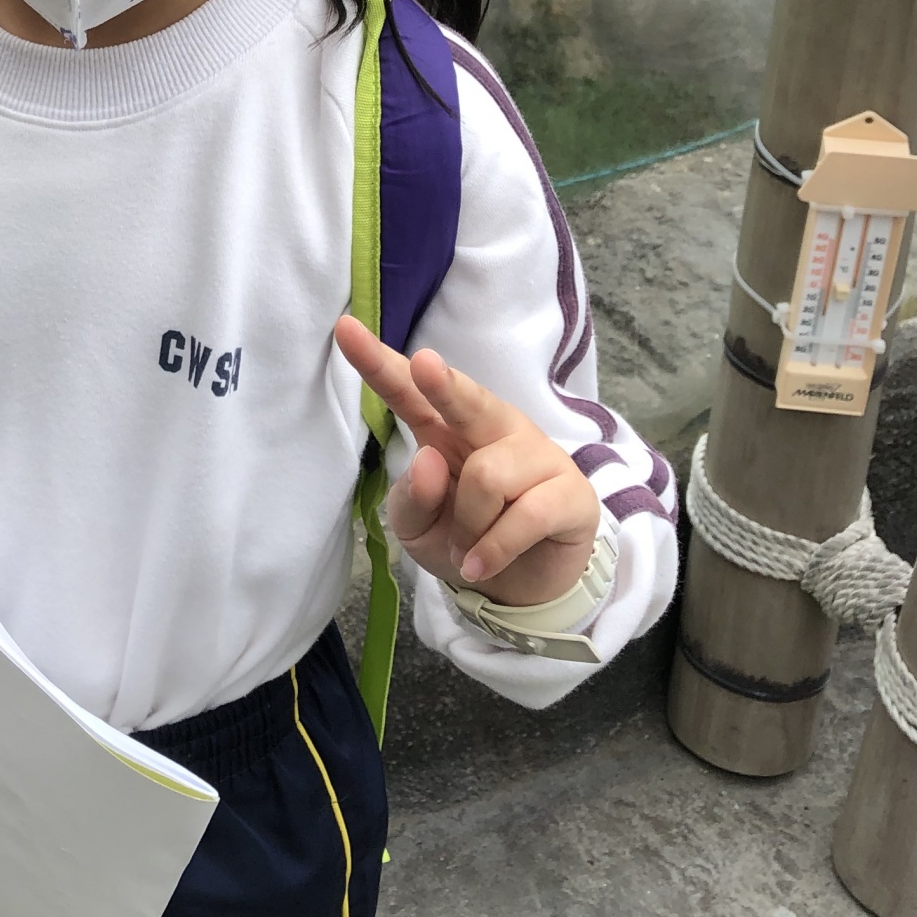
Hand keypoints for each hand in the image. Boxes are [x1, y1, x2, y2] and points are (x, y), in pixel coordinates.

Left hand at [335, 318, 600, 609]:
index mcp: (444, 428)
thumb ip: (412, 498)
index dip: (378, 362)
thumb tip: (429, 460)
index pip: (407, 391)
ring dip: (468, 527)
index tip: (345, 328)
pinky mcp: (571, 491)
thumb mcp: (417, 527)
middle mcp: (491, 428)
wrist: (520, 588)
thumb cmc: (462, 540)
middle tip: (424, 365)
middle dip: (443, 382)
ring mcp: (536, 454)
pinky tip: (482, 564)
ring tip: (468, 548)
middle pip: (466, 398)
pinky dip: (494, 548)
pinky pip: (526, 515)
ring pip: (488, 477)